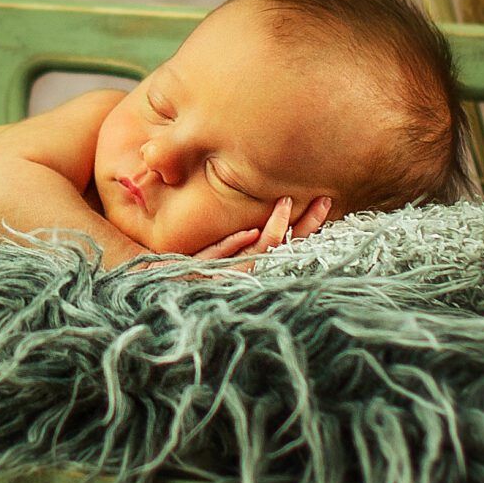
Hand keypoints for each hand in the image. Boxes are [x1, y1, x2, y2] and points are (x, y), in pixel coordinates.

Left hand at [188, 195, 333, 263]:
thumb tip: (256, 228)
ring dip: (277, 226)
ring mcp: (234, 272)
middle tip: (325, 200)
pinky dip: (239, 243)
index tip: (322, 201)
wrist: (158, 282)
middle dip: (307, 224)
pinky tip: (252, 231)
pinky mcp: (214, 276)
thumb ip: (235, 242)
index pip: (288, 240)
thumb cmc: (185, 264)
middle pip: (285, 245)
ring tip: (286, 202)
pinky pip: (230, 257)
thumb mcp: (215, 248)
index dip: (307, 224)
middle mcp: (248, 268)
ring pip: (263, 249)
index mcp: (251, 261)